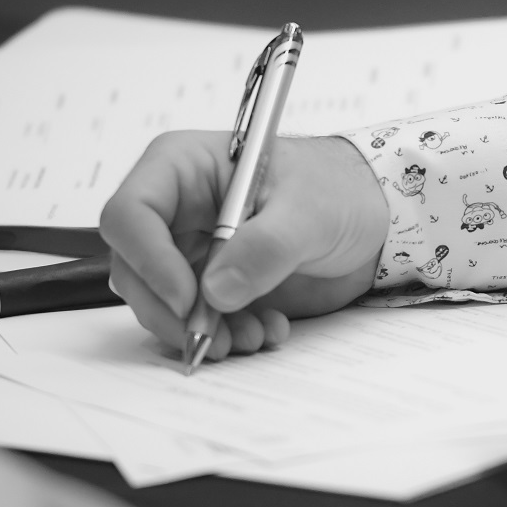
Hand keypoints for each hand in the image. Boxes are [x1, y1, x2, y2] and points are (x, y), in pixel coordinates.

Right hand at [100, 132, 386, 363]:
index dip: (148, 260)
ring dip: (200, 331)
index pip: (131, 214)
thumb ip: (265, 247)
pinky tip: (269, 329)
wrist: (375, 217)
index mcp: (185, 168)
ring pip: (162, 303)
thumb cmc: (339, 189)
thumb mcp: (309, 211)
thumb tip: (216, 291)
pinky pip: (199, 322)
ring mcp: (194, 250)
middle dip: (170, 311)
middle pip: (134, 268)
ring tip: (252, 336)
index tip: (188, 299)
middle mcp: (179, 211)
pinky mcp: (216, 285)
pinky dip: (227, 336)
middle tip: (211, 338)